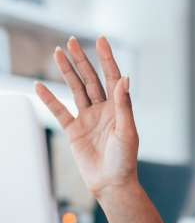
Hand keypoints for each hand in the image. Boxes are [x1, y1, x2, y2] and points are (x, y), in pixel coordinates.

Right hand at [34, 36, 138, 197]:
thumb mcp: (127, 130)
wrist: (111, 183)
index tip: (101, 40)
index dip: (106, 58)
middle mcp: (103, 109)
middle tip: (71, 41)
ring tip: (57, 52)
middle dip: (81, 60)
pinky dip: (49, 99)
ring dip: (67, 72)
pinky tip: (40, 85)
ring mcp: (88, 118)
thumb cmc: (125, 159)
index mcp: (119, 107)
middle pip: (90, 79)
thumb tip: (125, 78)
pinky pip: (59, 111)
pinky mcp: (74, 130)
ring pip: (75, 89)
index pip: (111, 77)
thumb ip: (124, 104)